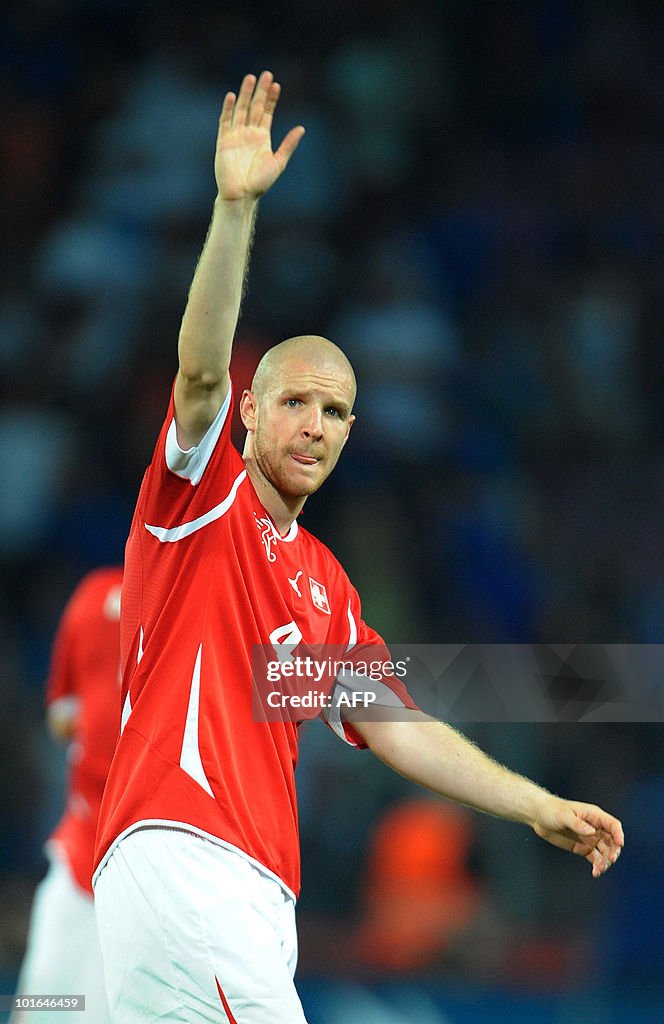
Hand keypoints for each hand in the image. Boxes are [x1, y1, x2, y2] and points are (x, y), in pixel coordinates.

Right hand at [215, 71, 304, 200]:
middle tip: (265, 74)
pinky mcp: (223, 141)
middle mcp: (249, 134)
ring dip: (246, 95)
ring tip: (250, 78)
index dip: (271, 99)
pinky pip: (225, 121)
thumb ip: (288, 145)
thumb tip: (302, 128)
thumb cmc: (260, 183)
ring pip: (241, 110)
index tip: (276, 85)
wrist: (241, 195)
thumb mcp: (278, 162)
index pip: (267, 113)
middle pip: (255, 107)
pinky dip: (228, 109)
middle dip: (260, 91)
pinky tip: (232, 96)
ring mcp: (235, 136)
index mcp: (262, 138)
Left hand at [532, 797, 623, 877]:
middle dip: (614, 851)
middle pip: (612, 841)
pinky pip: (595, 858)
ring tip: (598, 870)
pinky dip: (598, 865)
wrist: (538, 816)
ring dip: (605, 861)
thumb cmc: (551, 810)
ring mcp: (590, 838)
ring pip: (605, 852)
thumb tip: (592, 832)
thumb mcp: (563, 815)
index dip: (619, 834)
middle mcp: (595, 827)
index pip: (612, 825)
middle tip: (610, 860)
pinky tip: (596, 872)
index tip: (620, 844)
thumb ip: (578, 824)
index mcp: (593, 815)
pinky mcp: (583, 848)